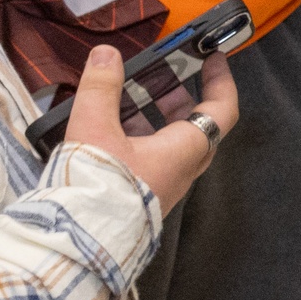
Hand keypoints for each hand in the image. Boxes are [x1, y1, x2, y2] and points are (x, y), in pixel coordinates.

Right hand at [62, 40, 240, 214]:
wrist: (78, 244)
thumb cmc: (96, 188)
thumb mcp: (94, 127)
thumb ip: (101, 87)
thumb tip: (107, 55)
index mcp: (183, 151)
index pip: (222, 110)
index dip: (220, 81)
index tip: (213, 58)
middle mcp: (181, 172)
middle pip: (195, 126)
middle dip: (179, 96)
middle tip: (160, 74)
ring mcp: (162, 188)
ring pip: (169, 144)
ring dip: (153, 116)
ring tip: (125, 97)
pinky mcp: (142, 198)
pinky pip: (150, 160)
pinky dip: (137, 138)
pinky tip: (109, 128)